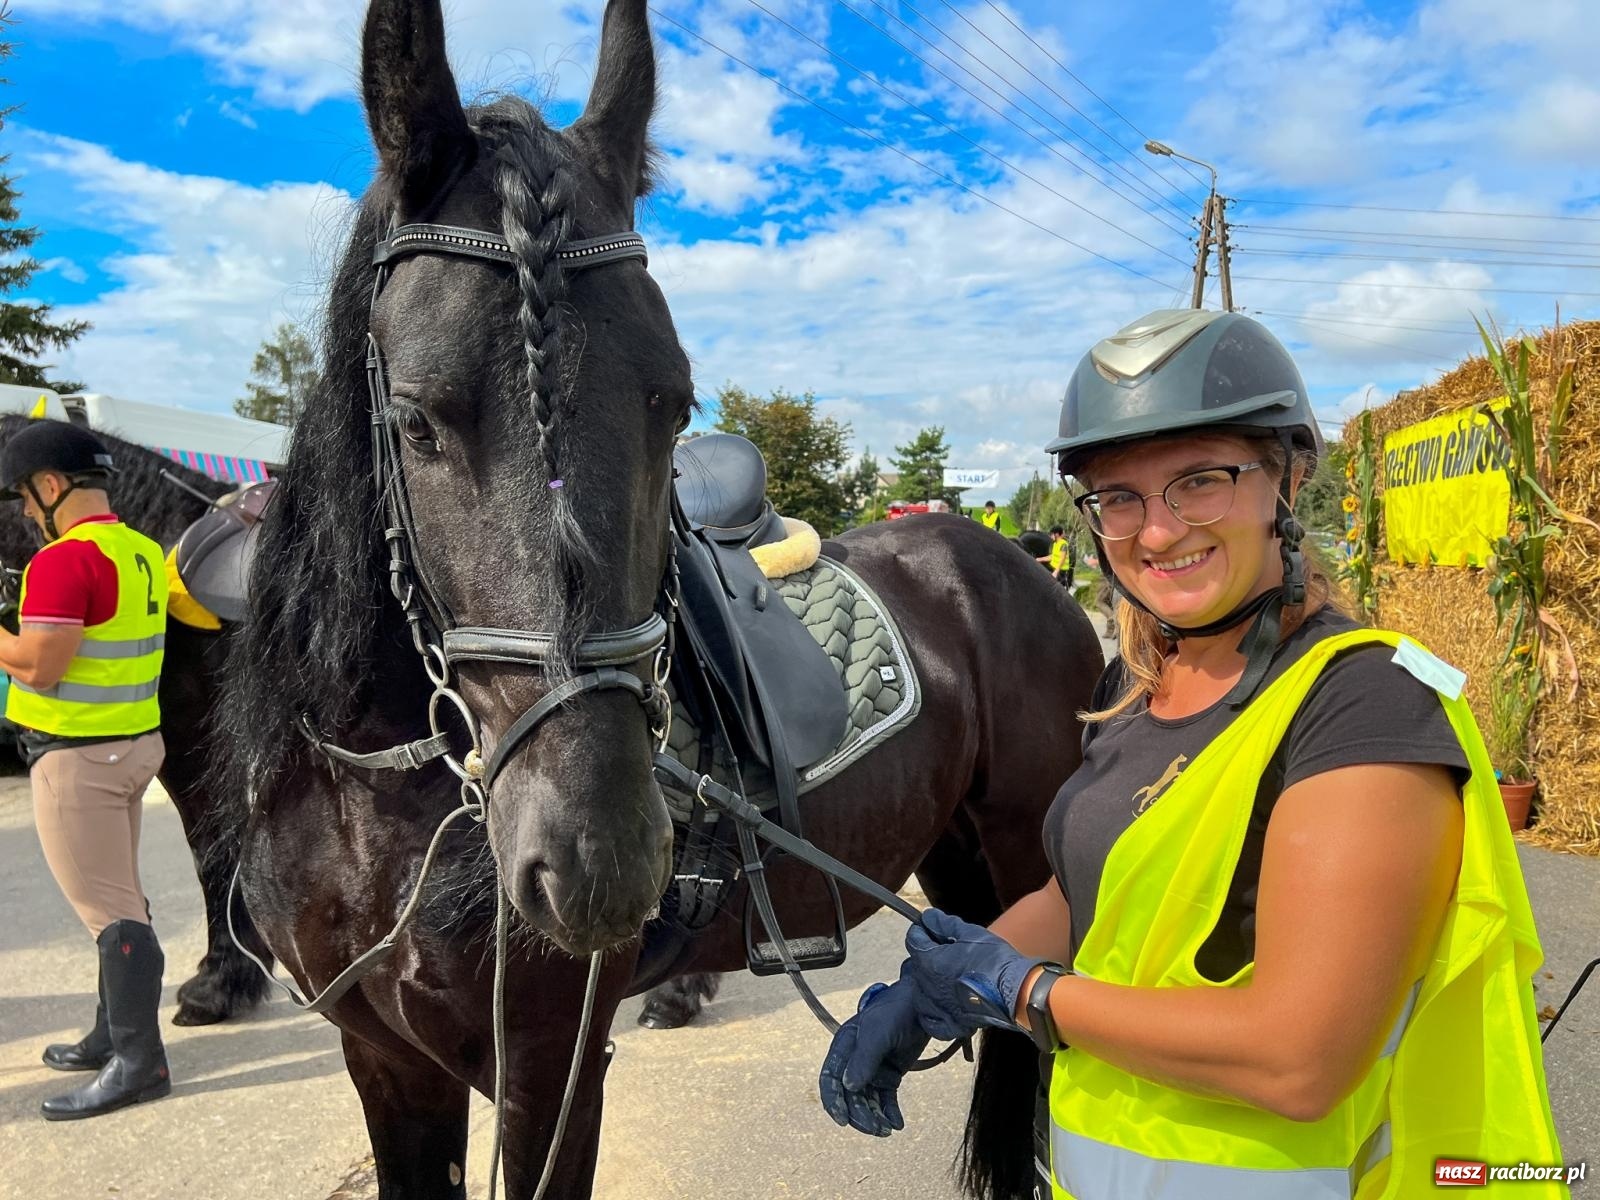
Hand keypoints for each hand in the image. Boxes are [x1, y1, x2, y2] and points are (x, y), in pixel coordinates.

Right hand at [818, 977, 930, 1137]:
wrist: (925, 1005)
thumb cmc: (897, 1012)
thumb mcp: (878, 1033)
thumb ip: (864, 1059)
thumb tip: (849, 1087)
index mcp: (844, 1046)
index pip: (830, 1078)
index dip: (833, 1101)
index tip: (843, 1120)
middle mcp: (855, 1060)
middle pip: (850, 1095)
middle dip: (860, 1114)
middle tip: (877, 1129)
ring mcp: (873, 1068)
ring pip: (867, 1101)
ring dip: (875, 1117)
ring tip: (888, 1129)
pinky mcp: (890, 1074)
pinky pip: (885, 1100)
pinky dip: (889, 1113)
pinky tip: (897, 1124)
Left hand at [904, 908, 1051, 1040]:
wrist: (1013, 990)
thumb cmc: (993, 960)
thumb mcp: (970, 933)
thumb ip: (945, 924)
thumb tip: (928, 916)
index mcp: (930, 961)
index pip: (913, 941)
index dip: (920, 932)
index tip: (927, 928)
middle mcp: (928, 985)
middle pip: (916, 966)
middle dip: (926, 955)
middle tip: (944, 950)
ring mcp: (937, 1007)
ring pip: (920, 993)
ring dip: (927, 983)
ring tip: (945, 976)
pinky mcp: (950, 1023)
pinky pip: (930, 1020)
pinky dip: (932, 1012)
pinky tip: (942, 1003)